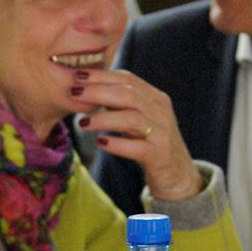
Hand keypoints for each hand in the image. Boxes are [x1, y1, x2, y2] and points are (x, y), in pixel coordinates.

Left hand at [72, 68, 202, 202]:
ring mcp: (162, 134)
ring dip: (104, 119)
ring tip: (82, 123)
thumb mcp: (138, 119)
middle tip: (74, 93)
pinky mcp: (160, 156)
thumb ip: (119, 104)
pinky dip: (117, 144)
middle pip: (129, 95)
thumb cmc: (151, 144)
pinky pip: (138, 148)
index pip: (127, 79)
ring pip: (133, 119)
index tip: (77, 74)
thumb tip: (87, 89)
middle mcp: (161, 112)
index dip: (102, 75)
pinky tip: (100, 143)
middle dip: (99, 91)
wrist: (178, 175)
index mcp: (155, 98)